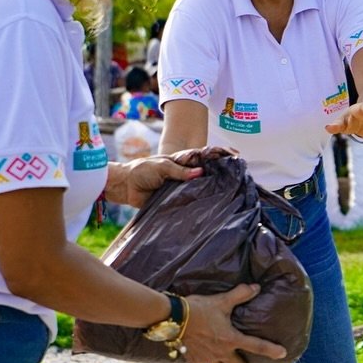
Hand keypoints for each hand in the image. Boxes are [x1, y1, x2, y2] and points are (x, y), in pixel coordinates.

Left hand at [107, 147, 234, 206]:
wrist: (125, 186)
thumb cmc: (142, 170)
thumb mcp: (162, 166)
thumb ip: (179, 171)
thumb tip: (200, 173)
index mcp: (181, 161)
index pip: (203, 156)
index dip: (218, 155)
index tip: (234, 155)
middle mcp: (184, 174)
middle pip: (205, 172)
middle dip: (220, 173)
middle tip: (237, 175)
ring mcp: (181, 188)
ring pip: (199, 188)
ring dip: (211, 190)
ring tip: (229, 192)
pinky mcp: (175, 201)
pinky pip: (189, 202)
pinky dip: (198, 204)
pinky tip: (210, 207)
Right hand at [181, 285, 286, 362]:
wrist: (175, 319)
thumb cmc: (200, 309)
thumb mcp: (222, 300)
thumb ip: (240, 294)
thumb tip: (256, 287)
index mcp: (231, 339)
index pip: (257, 345)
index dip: (271, 350)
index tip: (282, 354)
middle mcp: (222, 352)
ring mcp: (207, 358)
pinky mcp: (193, 359)